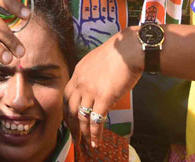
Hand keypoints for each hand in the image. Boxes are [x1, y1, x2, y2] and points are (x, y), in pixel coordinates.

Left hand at [64, 30, 142, 148]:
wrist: (128, 50)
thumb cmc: (117, 53)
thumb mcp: (95, 61)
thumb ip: (90, 74)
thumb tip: (93, 86)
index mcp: (78, 73)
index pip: (67, 96)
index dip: (66, 111)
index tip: (68, 120)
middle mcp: (80, 83)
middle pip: (70, 109)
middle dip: (71, 126)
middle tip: (74, 138)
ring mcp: (91, 91)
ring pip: (82, 117)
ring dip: (82, 133)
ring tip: (84, 144)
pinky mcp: (104, 98)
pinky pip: (96, 120)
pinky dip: (94, 134)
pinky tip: (96, 142)